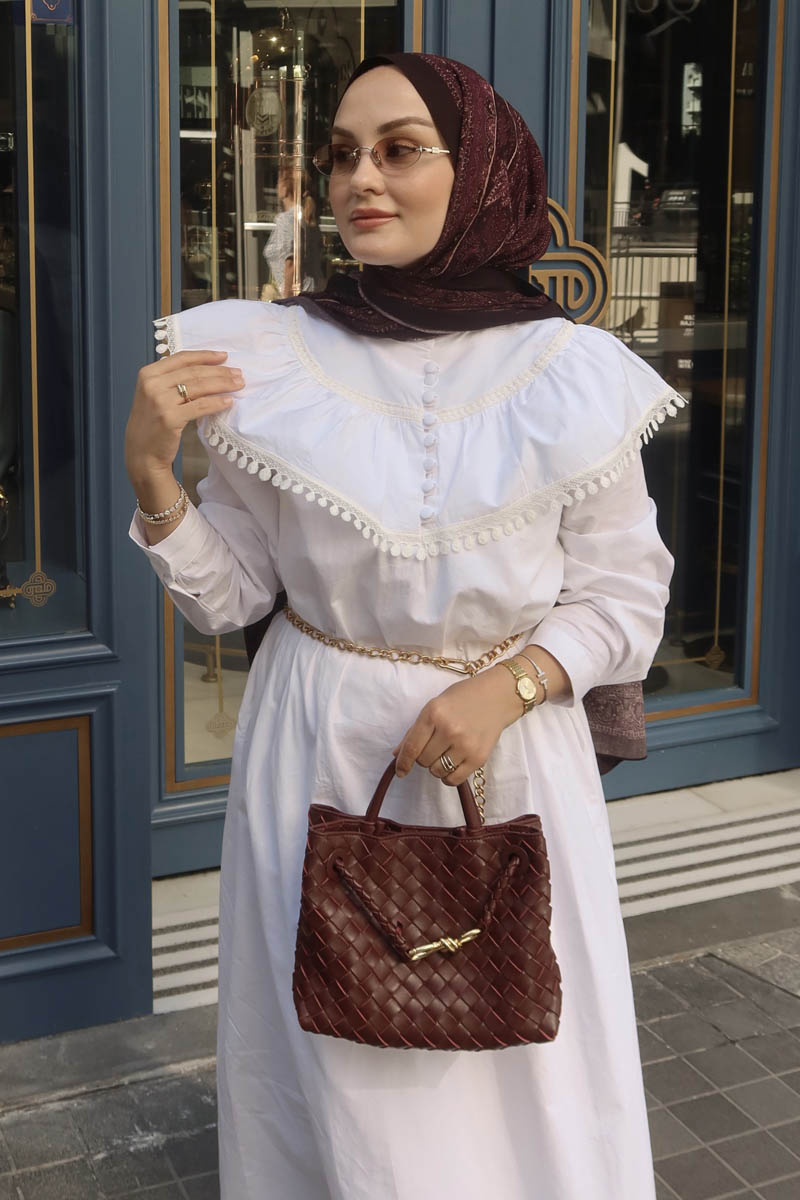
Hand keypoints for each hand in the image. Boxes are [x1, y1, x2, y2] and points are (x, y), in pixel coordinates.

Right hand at [124, 349, 243, 486]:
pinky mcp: (170, 418)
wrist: (142, 453)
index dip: (205, 356)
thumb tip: (205, 369)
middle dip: (219, 371)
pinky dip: (216, 403)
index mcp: (148, 374)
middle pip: (193, 372)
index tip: (224, 356)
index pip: (182, 358)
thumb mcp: (155, 395)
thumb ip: (171, 380)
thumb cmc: (152, 424)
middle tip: (238, 374)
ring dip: (223, 384)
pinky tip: (228, 402)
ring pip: (199, 387)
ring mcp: (160, 401)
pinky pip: (200, 406)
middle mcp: (152, 384)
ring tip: (238, 385)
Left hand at [392, 665, 523, 786]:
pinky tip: (453, 764)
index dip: (403, 763)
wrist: (497, 697)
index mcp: (434, 714)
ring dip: (436, 766)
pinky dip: (449, 776)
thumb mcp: (434, 706)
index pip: (412, 747)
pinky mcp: (479, 758)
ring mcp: (465, 745)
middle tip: (434, 746)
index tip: (401, 771)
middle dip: (423, 757)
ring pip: (437, 771)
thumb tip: (397, 754)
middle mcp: (449, 730)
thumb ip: (415, 731)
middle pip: (423, 760)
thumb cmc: (462, 698)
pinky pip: (454, 779)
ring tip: (445, 753)